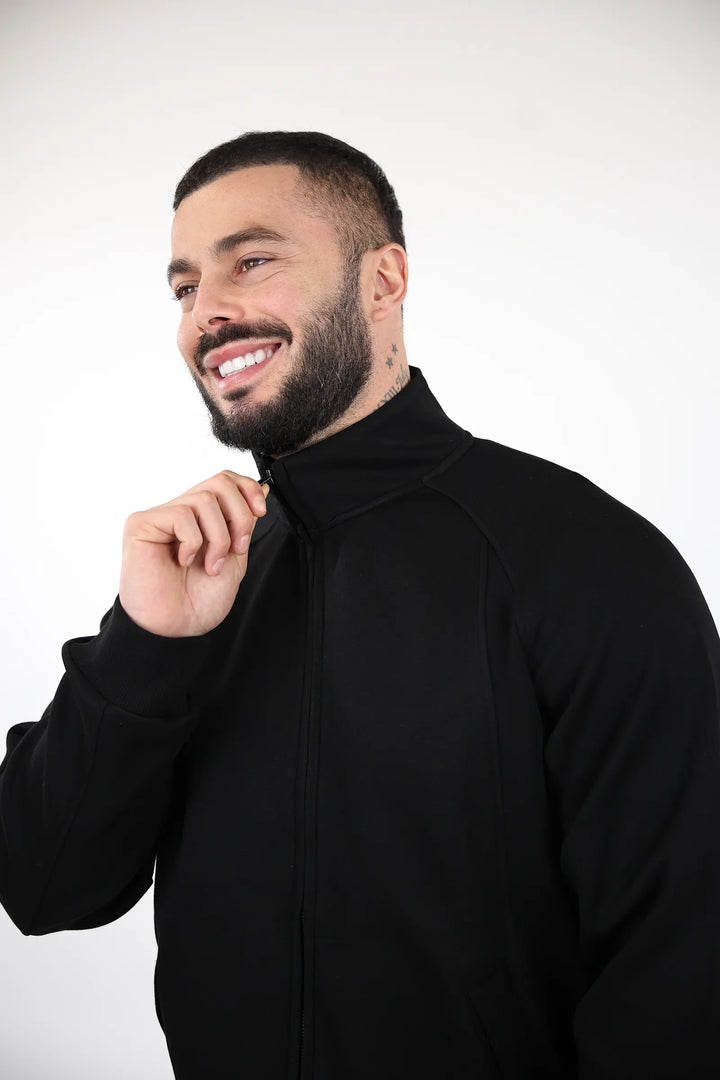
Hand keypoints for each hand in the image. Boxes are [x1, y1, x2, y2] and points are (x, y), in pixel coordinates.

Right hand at [119, 471, 268, 636]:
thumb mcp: (234, 557)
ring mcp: (160, 517)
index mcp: (202, 519)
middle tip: (236, 548)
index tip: (260, 512)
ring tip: (210, 565)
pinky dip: (193, 542)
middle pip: (219, 481)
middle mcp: (180, 512)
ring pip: (204, 499)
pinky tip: (183, 562)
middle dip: (239, 515)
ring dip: (218, 536)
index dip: (247, 489)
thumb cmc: (199, 600)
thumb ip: (244, 523)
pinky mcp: (141, 524)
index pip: (225, 480)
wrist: (178, 629)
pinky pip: (180, 515)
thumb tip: (260, 489)